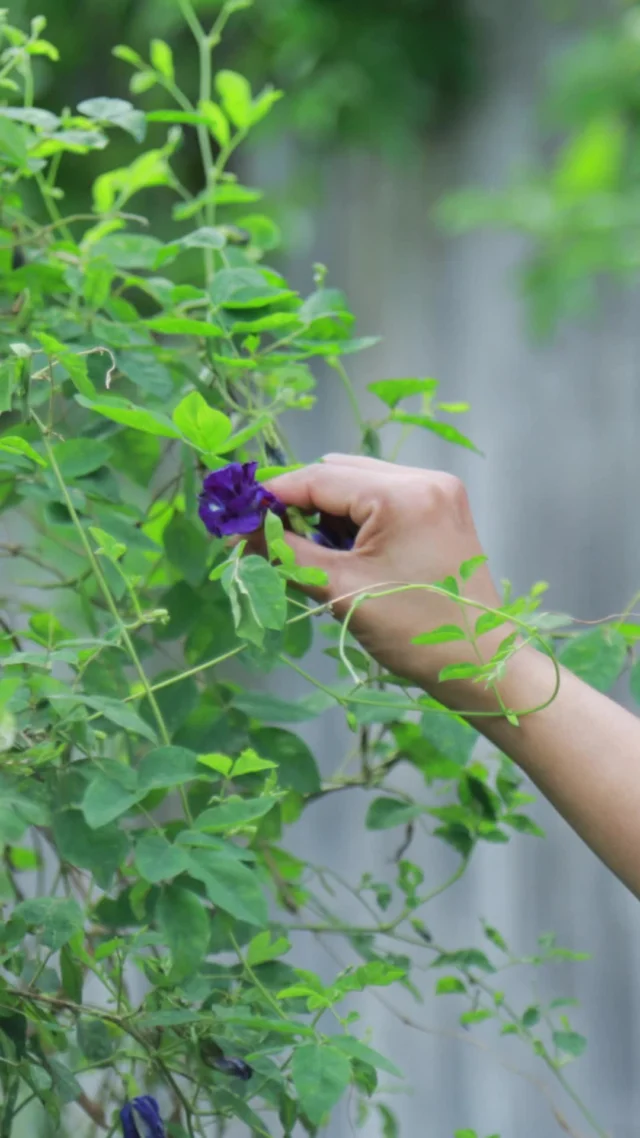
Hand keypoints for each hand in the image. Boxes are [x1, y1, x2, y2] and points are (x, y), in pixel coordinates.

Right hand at [266, 454, 507, 699]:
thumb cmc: (413, 632)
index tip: (238, 518)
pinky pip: (384, 496)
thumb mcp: (341, 590)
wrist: (480, 662)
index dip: (273, 496)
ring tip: (305, 549)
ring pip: (360, 482)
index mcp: (403, 495)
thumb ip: (288, 554)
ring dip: (327, 509)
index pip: (319, 478)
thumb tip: (243, 531)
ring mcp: (438, 490)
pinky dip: (355, 516)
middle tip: (267, 537)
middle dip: (299, 502)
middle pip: (339, 472)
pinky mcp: (444, 506)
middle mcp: (425, 479)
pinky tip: (342, 548)